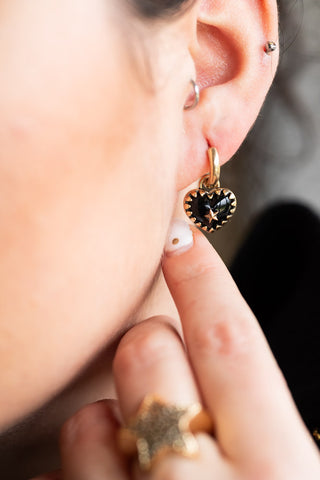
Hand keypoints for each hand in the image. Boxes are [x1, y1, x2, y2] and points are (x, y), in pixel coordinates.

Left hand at [34, 228, 319, 479]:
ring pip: (87, 421)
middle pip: (148, 354)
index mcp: (279, 471)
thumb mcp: (291, 471)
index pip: (231, 340)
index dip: (204, 277)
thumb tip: (217, 343)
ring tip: (135, 461)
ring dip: (105, 425)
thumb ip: (260, 413)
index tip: (180, 238)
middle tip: (157, 373)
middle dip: (146, 347)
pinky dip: (72, 475)